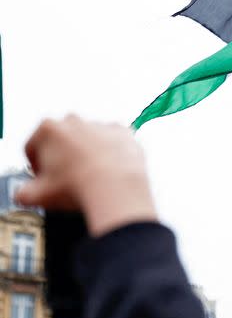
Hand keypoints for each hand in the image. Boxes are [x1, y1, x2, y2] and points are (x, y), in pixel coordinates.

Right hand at [15, 115, 156, 236]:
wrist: (116, 188)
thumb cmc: (78, 188)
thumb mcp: (38, 195)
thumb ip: (24, 192)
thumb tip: (26, 194)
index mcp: (48, 129)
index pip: (33, 148)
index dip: (37, 167)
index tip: (44, 179)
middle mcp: (74, 121)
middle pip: (62, 141)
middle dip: (63, 158)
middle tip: (68, 180)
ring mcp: (100, 125)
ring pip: (88, 141)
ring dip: (88, 155)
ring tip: (91, 178)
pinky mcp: (123, 133)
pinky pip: (113, 143)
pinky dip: (112, 154)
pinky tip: (110, 171)